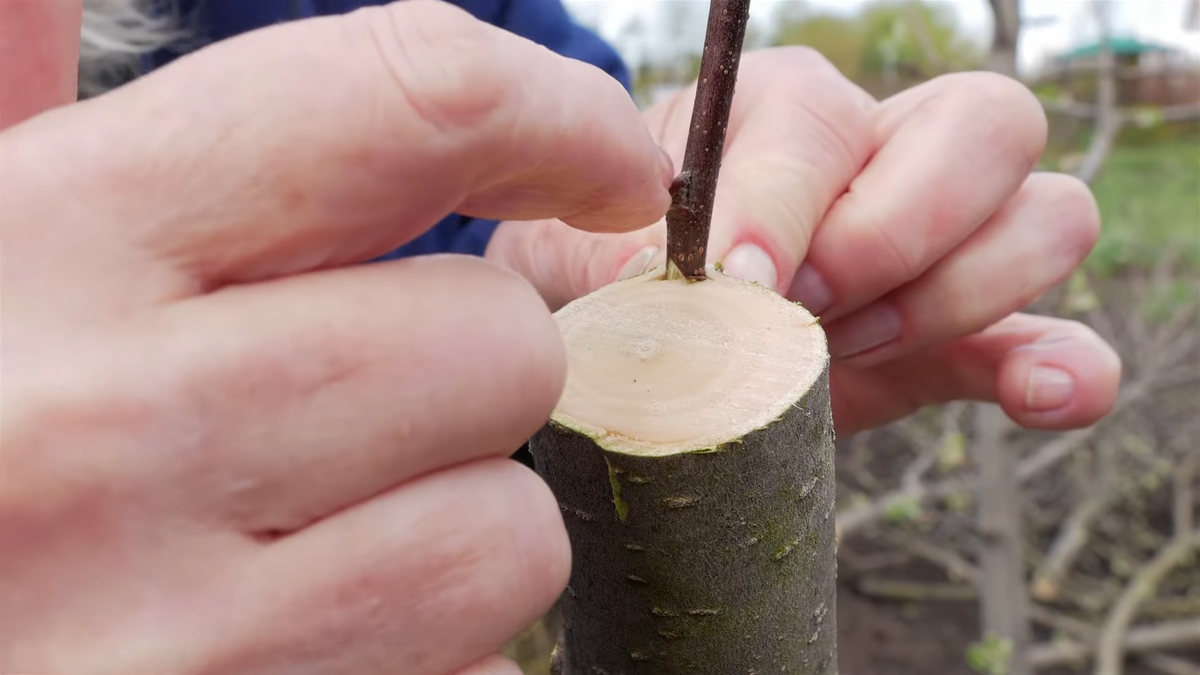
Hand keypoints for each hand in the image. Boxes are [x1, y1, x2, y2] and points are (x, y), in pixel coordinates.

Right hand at [0, 2, 671, 672]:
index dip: (555, 117)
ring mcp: (181, 643)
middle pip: (495, 342)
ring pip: (508, 531)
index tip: (607, 164)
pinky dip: (424, 642)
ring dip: (460, 516)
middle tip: (377, 387)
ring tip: (325, 526)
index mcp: (36, 251)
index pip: (402, 105)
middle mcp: (105, 438)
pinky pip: (466, 671)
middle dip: (473, 360)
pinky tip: (300, 630)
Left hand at [487, 47, 1121, 433]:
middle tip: (806, 310)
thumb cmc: (605, 280)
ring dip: (956, 295)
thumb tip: (660, 287)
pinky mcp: (962, 339)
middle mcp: (884, 151)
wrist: (641, 350)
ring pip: (1046, 215)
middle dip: (895, 230)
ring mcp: (941, 244)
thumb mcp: (582, 259)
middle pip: (984, 127)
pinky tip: (1045, 392)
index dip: (789, 201)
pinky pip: (1053, 337)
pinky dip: (1063, 365)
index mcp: (784, 111)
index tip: (740, 283)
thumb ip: (604, 256)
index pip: (827, 121)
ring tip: (847, 352)